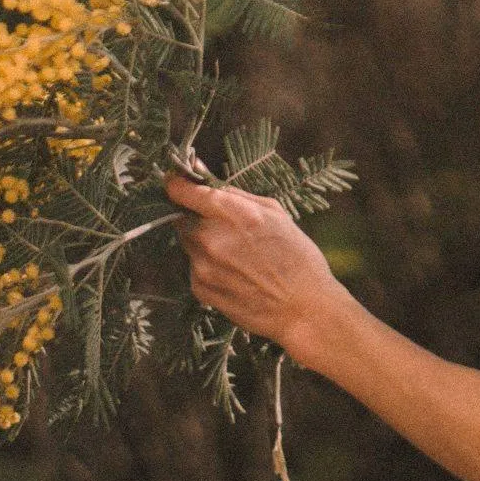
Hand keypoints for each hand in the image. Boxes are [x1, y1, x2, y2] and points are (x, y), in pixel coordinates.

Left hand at [164, 175, 349, 362]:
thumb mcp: (274, 212)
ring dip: (204, 241)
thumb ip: (234, 194)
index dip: (177, 184)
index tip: (178, 181)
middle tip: (225, 226)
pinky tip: (235, 273)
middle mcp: (211, 239)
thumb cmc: (296, 256)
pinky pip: (195, 267)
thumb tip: (200, 172)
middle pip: (182, 217)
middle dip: (197, 217)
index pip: (183, 192)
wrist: (302, 308)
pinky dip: (209, 265)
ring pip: (189, 242)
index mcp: (233, 213)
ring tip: (237, 254)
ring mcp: (203, 266)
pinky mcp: (200, 289)